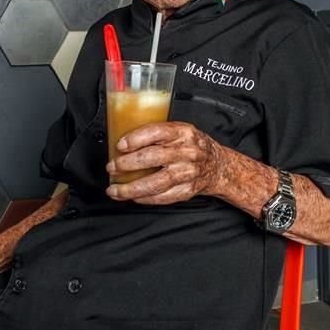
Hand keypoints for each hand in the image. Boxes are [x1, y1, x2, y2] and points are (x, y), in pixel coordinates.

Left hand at [105, 121, 223, 204]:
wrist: (217, 164)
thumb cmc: (192, 145)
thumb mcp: (179, 131)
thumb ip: (157, 134)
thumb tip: (123, 140)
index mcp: (182, 132)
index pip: (157, 132)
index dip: (136, 139)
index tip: (120, 145)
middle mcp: (187, 152)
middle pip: (153, 158)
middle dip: (127, 164)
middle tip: (112, 167)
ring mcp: (188, 173)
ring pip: (156, 182)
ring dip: (131, 188)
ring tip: (114, 190)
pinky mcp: (187, 190)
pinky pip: (163, 197)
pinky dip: (145, 198)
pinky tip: (132, 197)